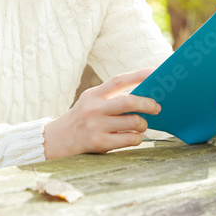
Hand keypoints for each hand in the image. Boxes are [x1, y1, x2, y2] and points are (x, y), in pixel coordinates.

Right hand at [44, 68, 160, 159]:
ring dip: (143, 124)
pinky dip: (137, 138)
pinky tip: (134, 137)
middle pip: (129, 102)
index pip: (118, 80)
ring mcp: (96, 126)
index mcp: (93, 94)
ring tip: (141, 125)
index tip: (155, 72)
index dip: (138, 75)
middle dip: (148, 104)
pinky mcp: (99, 143)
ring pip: (133, 122)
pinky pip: (130, 139)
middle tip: (157, 107)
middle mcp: (94, 108)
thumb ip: (112, 98)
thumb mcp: (91, 102)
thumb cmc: (83, 118)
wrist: (58, 139)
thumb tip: (144, 96)